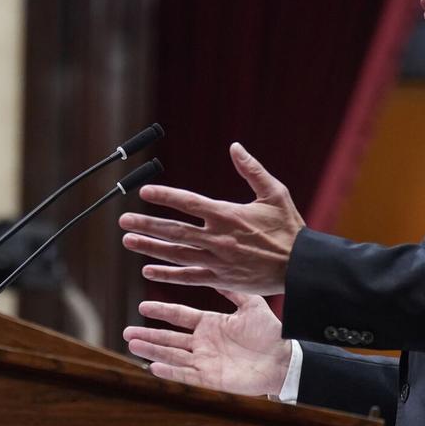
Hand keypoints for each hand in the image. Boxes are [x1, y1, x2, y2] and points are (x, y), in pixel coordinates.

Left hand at [120, 142, 305, 295]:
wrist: (300, 267)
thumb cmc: (289, 229)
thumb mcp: (275, 193)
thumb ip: (252, 170)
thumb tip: (235, 147)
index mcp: (228, 215)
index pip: (189, 203)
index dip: (165, 196)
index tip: (144, 192)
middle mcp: (218, 238)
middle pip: (175, 230)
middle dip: (147, 224)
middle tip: (124, 220)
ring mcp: (217, 261)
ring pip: (176, 254)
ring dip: (150, 247)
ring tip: (128, 240)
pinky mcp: (221, 279)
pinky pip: (188, 277)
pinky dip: (167, 275)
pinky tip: (147, 271)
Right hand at [124, 290, 291, 396]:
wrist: (284, 360)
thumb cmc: (270, 333)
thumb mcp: (251, 305)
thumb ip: (233, 290)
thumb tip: (219, 269)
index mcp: (211, 324)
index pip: (180, 316)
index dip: (162, 311)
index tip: (142, 306)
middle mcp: (204, 342)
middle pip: (170, 338)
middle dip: (148, 334)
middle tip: (127, 331)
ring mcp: (205, 361)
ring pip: (172, 355)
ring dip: (152, 350)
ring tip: (133, 344)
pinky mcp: (211, 379)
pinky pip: (185, 375)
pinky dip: (169, 371)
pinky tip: (153, 366)